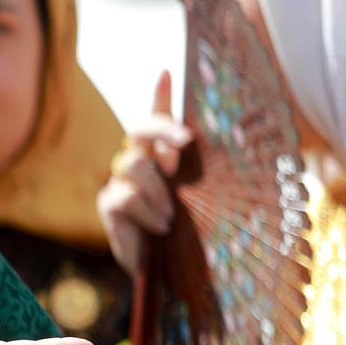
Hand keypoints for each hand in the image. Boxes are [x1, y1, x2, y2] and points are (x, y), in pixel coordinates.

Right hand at [96, 70, 191, 275]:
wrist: (169, 272)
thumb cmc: (192, 232)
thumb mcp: (204, 197)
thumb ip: (205, 173)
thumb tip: (236, 145)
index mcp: (163, 156)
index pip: (158, 118)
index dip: (160, 95)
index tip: (167, 73)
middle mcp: (139, 162)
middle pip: (139, 129)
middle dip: (161, 128)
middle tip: (184, 140)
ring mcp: (120, 182)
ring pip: (132, 163)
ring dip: (156, 188)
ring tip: (170, 215)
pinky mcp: (109, 204)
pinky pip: (124, 196)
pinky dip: (146, 211)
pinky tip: (159, 227)